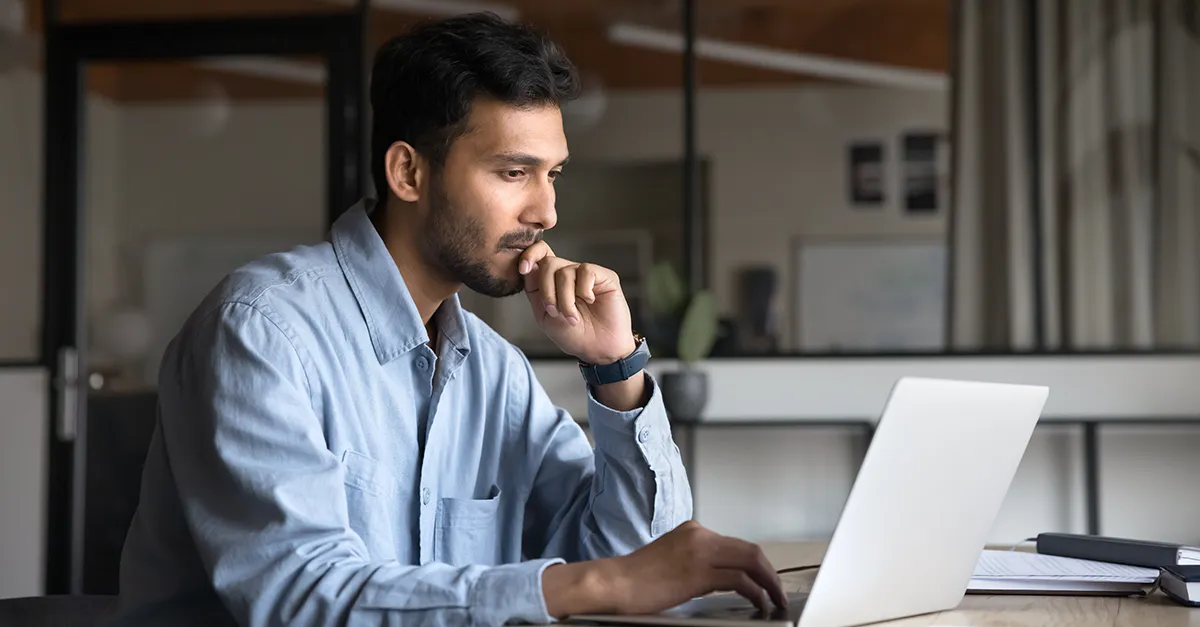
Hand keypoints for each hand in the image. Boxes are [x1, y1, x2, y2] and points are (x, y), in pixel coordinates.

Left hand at [519, 241, 635, 364]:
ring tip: (573, 318)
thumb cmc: (573, 335)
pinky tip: (591, 301)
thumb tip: (529, 267)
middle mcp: (569, 274)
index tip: (523, 269)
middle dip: (547, 292)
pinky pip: (586, 272)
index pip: (539, 254)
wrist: (597, 350)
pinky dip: (584, 290)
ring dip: (566, 300)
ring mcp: (586, 274)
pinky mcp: (604, 276)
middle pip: (548, 263)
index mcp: (552, 281)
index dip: (529, 255)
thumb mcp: (545, 316)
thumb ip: (535, 291)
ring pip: (565, 272)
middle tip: (555, 312)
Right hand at [542, 521, 786, 617]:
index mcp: (693, 531)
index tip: (765, 579)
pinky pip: (739, 580)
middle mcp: (699, 535)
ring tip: (776, 600)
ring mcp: (700, 552)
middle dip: (770, 572)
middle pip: (750, 549)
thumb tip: (722, 578)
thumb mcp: (672, 560)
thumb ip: (697, 563)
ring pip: (751, 561)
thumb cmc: (636, 579)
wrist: (614, 582)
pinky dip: (756, 593)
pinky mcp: (698, 572)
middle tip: (779, 591)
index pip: (736, 544)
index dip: (756, 564)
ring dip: (769, 583)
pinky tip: (759, 604)